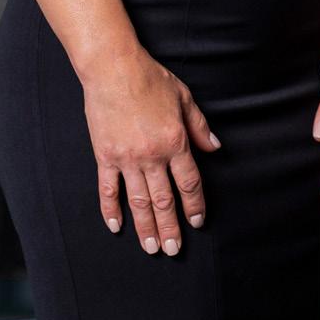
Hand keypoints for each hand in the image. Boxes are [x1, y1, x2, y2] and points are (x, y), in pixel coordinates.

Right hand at [83, 48, 220, 255]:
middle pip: (164, 199)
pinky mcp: (105, 156)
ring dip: (145, 226)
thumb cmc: (151, 79)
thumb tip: (215, 149)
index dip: (194, 204)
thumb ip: (199, 127)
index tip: (197, 222)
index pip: (189, 182)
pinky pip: (108, 190)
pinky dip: (111, 210)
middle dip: (170, 227)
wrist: (114, 69)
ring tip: (151, 247)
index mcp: (175, 141)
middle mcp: (152, 155)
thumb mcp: (184, 98)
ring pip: (138, 201)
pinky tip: (116, 226)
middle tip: (173, 250)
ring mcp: (127, 158)